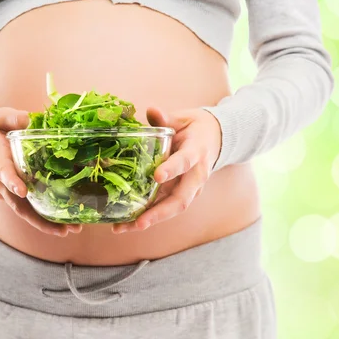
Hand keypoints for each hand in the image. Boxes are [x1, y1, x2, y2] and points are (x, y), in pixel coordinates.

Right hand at [0, 107, 82, 236]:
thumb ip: (14, 118)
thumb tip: (32, 120)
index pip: (2, 171)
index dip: (11, 181)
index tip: (22, 191)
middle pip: (17, 203)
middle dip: (39, 218)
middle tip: (63, 228)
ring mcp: (4, 191)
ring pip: (23, 211)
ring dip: (45, 223)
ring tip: (70, 230)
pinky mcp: (11, 195)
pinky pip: (26, 209)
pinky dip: (43, 218)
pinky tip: (64, 223)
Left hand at [111, 106, 221, 233]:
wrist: (215, 139)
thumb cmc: (194, 129)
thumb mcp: (182, 120)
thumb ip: (166, 119)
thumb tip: (151, 111)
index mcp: (197, 152)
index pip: (185, 162)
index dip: (172, 168)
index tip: (157, 176)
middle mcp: (196, 176)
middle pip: (181, 199)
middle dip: (159, 212)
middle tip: (139, 222)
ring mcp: (190, 189)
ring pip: (172, 209)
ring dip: (148, 220)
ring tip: (123, 228)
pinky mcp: (181, 195)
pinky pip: (164, 208)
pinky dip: (146, 217)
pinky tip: (125, 224)